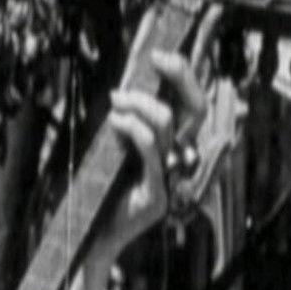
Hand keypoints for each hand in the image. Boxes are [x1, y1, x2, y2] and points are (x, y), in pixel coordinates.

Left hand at [106, 50, 207, 252]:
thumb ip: (127, 122)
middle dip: (179, 74)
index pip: (194, 104)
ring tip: (115, 103)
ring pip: (167, 122)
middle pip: (198, 108)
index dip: (184, 75)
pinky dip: (131, 128)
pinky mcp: (157, 194)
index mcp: (176, 146)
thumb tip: (122, 89)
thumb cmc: (102, 190)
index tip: (158, 54)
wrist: (92, 235)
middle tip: (153, 59)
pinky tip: (114, 122)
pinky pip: (150, 149)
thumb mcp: (115, 147)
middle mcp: (181, 160)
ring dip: (138, 103)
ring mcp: (172, 177)